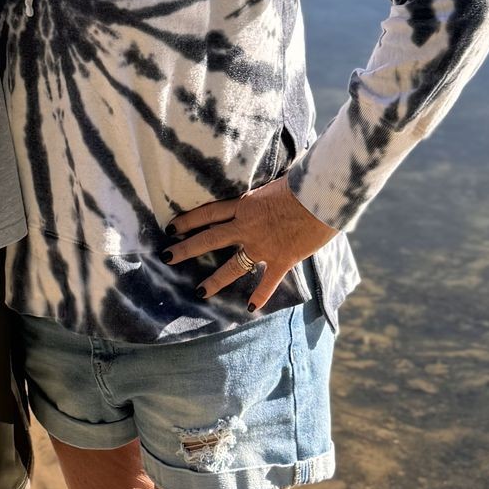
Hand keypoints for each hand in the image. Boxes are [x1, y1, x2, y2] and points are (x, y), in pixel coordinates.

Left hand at [166, 175, 334, 311]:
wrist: (321, 196)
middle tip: (167, 257)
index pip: (208, 213)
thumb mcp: (274, 181)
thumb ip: (263, 188)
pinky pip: (267, 282)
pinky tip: (250, 308)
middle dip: (186, 249)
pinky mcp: (281, 259)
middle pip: (209, 239)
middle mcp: (246, 227)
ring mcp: (262, 245)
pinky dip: (260, 296)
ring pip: (232, 266)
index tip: (171, 227)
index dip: (188, 220)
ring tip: (200, 292)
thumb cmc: (301, 181)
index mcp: (244, 204)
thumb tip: (264, 181)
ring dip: (215, 280)